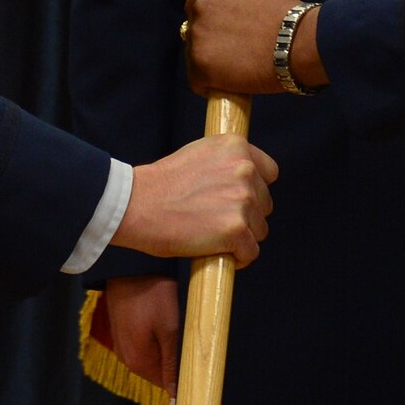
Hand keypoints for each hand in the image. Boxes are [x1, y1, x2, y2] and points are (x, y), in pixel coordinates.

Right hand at [105, 275, 181, 394]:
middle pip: (158, 371)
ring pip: (151, 357)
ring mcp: (121, 345)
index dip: (182, 380)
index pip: (164, 385)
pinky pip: (142, 345)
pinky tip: (162, 322)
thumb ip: (172, 364)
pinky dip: (155, 339)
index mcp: (137, 362)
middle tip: (190, 340)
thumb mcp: (169, 329)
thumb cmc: (153, 295)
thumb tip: (176, 394)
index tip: (198, 366)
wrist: (131, 266)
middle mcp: (126, 358)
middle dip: (175, 362)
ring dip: (165, 349)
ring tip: (177, 328)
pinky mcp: (122, 331)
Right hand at [112, 131, 278, 266]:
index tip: (236, 200)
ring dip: (241, 237)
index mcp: (236, 146)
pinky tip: (216, 253)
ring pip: (259, 230)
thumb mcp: (199, 154)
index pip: (269, 172)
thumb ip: (225, 163)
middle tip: (215, 220)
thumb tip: (245, 180)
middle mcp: (245, 169)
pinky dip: (237, 258)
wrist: (136, 204)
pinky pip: (251, 252)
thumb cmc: (161, 183)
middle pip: (265, 204)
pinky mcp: (236, 229)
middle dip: (246, 215)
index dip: (254, 189)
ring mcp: (243, 200)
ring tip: (211, 236)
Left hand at [183, 0, 327, 94]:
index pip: (199, 2)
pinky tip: (228, 87)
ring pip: (194, 55)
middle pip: (194, 28)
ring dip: (210, 63)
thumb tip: (235, 15)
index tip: (222, 32)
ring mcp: (197, 37)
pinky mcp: (199, 66)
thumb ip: (239, 2)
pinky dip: (210, 86)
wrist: (299, 43)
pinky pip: (197, 81)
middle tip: (231, 54)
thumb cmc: (291, 19)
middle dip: (209, 40)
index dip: (211, 20)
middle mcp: (201, 6)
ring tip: (236, 72)